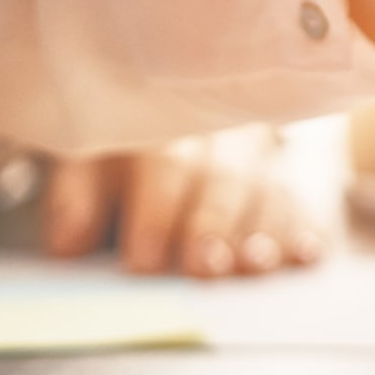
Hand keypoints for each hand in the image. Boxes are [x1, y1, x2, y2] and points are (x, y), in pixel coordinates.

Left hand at [42, 126, 328, 277]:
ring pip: (268, 191)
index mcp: (162, 124)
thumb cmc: (125, 147)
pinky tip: (307, 255)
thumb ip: (75, 196)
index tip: (145, 259)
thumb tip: (67, 244)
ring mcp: (258, 159)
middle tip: (205, 266)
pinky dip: (306, 231)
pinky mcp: (285, 182)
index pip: (164, 164)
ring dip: (264, 232)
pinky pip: (301, 204)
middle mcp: (218, 136)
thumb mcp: (87, 158)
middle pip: (223, 179)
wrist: (178, 107)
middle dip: (214, 226)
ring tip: (256, 265)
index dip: (157, 213)